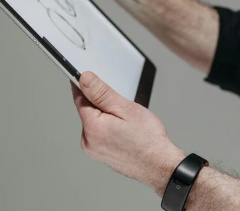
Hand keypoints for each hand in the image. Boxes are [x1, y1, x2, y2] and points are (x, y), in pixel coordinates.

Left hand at [71, 71, 185, 191]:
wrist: (159, 165)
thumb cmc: (148, 139)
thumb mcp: (127, 109)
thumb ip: (102, 93)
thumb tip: (84, 79)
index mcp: (92, 128)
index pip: (79, 98)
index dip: (84, 84)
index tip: (86, 74)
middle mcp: (88, 141)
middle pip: (87, 110)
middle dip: (101, 102)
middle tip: (122, 104)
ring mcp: (94, 150)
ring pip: (94, 122)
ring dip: (106, 115)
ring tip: (127, 121)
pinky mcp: (100, 154)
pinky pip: (99, 133)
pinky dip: (109, 126)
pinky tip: (124, 130)